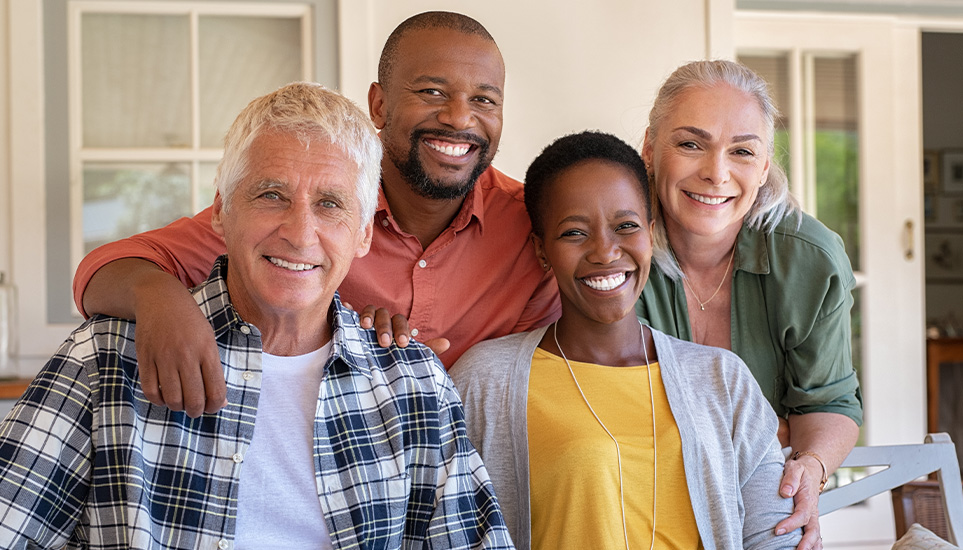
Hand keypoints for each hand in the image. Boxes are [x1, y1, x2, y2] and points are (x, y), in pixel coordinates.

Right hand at [134, 275, 225, 417]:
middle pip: (194, 399)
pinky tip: (164, 396)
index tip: (212, 407)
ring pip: (172, 399)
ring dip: (177, 407)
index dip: (215, 406)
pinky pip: (151, 391)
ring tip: (180, 403)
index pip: (216, 390)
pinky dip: (158, 400)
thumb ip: (214, 370)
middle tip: (195, 410)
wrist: (160, 299)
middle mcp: (187, 356)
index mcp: (207, 351)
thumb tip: (220, 401)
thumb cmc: (190, 322)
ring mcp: (164, 357)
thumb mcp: (209, 340)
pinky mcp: (146, 358)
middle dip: (196, 412)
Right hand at [356, 305, 449, 355]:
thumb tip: (447, 343)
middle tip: (384, 343)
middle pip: (384, 314)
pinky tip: (346, 309)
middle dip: (385, 327)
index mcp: (396, 326)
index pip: (401, 321)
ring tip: (365, 326)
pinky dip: (347, 310)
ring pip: (369, 310)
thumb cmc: (393, 357)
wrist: (373, 363)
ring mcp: (366, 320)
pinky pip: (348, 313)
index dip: (402, 330)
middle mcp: (382, 319)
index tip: (403, 344)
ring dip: (368, 316)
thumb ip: (427, 349)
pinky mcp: (350, 323)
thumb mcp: (410, 355)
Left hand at [775, 456, 822, 548]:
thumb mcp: (795, 468)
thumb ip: (790, 479)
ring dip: (811, 546)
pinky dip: (812, 545)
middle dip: (806, 543)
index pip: (801, 515)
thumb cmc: (800, 471)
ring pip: (815, 535)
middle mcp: (812, 511)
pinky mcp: (809, 520)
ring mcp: (812, 517)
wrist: (810, 470)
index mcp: (808, 499)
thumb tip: (785, 492)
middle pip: (813, 530)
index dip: (791, 524)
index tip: (778, 530)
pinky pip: (813, 535)